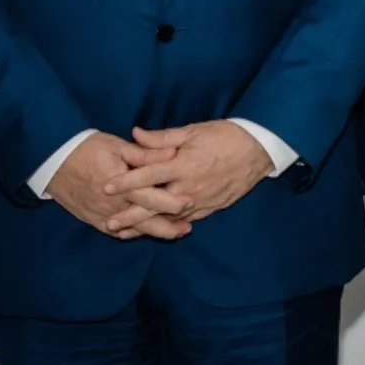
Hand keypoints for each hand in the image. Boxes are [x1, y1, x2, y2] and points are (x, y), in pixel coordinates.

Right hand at [44, 132, 189, 240]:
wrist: (53, 161)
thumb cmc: (88, 149)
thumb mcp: (118, 146)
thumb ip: (146, 154)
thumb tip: (172, 153)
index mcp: (121, 184)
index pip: (151, 196)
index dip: (171, 202)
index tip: (190, 204)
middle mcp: (113, 203)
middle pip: (144, 220)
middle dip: (167, 226)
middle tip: (187, 228)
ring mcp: (102, 214)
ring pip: (132, 229)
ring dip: (153, 232)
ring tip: (174, 233)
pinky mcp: (93, 219)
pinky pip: (115, 231)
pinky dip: (131, 234)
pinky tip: (145, 234)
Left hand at [103, 121, 273, 227]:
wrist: (258, 151)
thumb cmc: (225, 136)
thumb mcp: (193, 130)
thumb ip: (162, 137)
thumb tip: (135, 135)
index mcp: (183, 165)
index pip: (148, 176)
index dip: (126, 182)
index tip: (106, 186)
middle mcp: (189, 187)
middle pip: (154, 205)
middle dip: (130, 215)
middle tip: (109, 222)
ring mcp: (200, 201)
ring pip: (167, 218)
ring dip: (145, 226)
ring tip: (124, 233)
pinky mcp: (209, 208)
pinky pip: (184, 221)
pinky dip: (167, 226)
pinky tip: (155, 230)